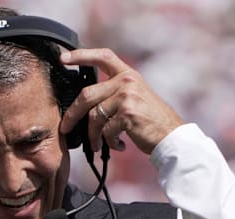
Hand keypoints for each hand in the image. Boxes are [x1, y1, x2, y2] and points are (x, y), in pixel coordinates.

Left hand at [59, 49, 183, 154]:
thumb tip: (82, 104)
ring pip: (94, 116)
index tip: (63, 58)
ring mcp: (127, 96)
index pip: (102, 56)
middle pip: (86, 95)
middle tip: (65, 128)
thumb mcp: (134, 96)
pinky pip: (105, 130)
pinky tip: (118, 145)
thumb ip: (113, 92)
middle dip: (72, 115)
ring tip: (96, 145)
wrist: (171, 136)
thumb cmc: (149, 120)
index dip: (81, 55)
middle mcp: (127, 81)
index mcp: (127, 74)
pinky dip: (108, 142)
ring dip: (92, 135)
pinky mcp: (128, 114)